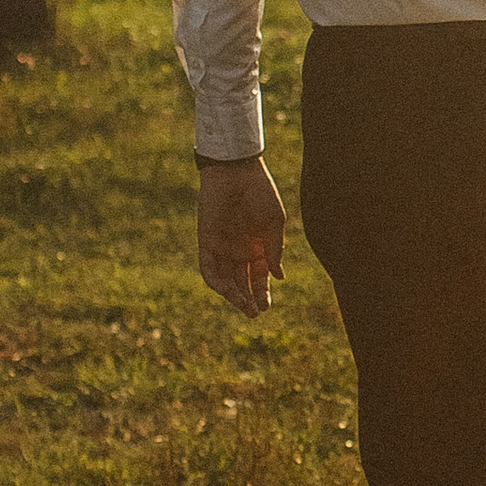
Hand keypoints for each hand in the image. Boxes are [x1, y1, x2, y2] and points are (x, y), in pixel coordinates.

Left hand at [198, 156, 286, 312]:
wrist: (237, 172)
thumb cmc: (260, 193)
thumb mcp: (274, 224)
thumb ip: (274, 250)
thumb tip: (278, 276)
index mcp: (258, 247)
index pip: (259, 277)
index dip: (262, 293)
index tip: (266, 307)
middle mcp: (240, 251)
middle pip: (242, 282)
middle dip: (248, 299)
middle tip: (254, 313)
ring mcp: (223, 247)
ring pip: (226, 280)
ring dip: (233, 295)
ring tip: (243, 306)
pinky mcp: (207, 242)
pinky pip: (209, 268)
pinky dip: (217, 281)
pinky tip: (227, 291)